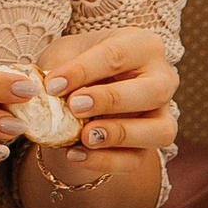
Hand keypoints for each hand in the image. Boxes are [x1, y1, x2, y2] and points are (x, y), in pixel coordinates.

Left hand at [31, 27, 179, 154]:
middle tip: (75, 106)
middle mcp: (162, 79)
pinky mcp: (150, 145)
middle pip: (154, 91)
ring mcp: (162, 114)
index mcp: (142, 46)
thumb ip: (57, 68)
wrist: (79, 91)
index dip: (84, 70)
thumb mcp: (63, 55)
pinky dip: (106, 161)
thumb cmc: (76, 64)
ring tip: (84, 136)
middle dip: (112, 100)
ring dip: (120, 135)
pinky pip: (138, 159)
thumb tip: (45, 89)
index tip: (52, 85)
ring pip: (160, 130)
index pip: (117, 55)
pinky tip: (75, 154)